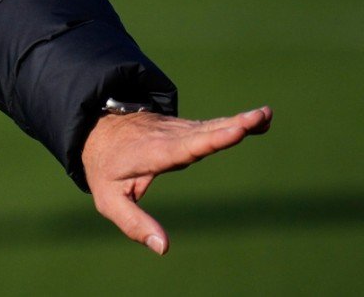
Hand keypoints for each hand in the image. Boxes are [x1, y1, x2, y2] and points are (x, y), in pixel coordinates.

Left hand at [82, 104, 272, 254]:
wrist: (97, 131)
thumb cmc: (106, 169)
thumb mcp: (110, 201)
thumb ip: (134, 224)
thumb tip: (164, 248)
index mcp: (152, 153)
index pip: (184, 147)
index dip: (210, 139)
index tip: (234, 130)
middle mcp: (168, 137)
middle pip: (204, 132)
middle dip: (233, 125)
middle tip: (260, 117)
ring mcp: (178, 130)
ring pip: (210, 126)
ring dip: (239, 121)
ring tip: (265, 116)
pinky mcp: (185, 129)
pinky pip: (212, 126)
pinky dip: (235, 123)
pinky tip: (259, 121)